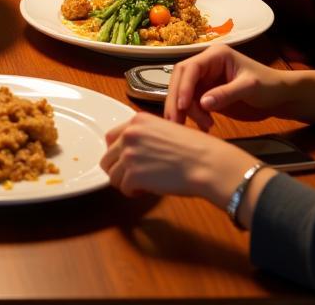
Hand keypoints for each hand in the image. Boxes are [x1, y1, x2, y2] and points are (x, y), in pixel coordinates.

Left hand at [101, 111, 253, 201]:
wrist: (207, 163)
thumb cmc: (196, 149)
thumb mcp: (166, 129)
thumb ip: (145, 136)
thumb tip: (133, 152)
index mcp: (137, 120)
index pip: (111, 138)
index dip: (118, 153)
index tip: (127, 162)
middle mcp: (129, 134)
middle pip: (107, 158)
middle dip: (119, 170)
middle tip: (135, 177)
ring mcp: (129, 154)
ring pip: (112, 175)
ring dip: (126, 183)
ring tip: (143, 185)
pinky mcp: (134, 175)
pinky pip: (123, 188)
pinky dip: (133, 193)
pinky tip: (148, 190)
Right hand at [165, 45, 292, 129]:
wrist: (281, 97)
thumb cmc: (269, 85)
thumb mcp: (249, 87)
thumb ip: (226, 93)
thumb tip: (203, 103)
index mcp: (215, 56)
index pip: (190, 68)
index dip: (183, 86)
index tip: (182, 106)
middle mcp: (206, 65)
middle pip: (181, 79)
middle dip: (176, 100)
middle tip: (176, 122)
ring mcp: (205, 80)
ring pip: (184, 93)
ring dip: (185, 110)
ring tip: (204, 126)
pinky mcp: (208, 94)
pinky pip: (193, 104)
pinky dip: (194, 116)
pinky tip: (205, 127)